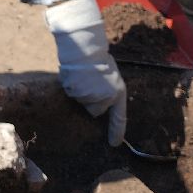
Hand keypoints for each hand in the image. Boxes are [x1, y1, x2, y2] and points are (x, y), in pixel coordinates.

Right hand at [45, 0, 126, 145]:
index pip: (119, 117)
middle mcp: (106, 97)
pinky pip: (73, 96)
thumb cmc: (98, 60)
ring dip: (82, 93)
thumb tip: (101, 105)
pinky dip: (73, 88)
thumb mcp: (110, 77)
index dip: (116, 131)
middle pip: (95, 110)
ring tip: (84, 77)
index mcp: (118, 92)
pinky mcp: (76, 93)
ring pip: (83, 103)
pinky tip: (76, 77)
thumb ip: (108, 91)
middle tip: (92, 83)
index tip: (114, 143)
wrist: (84, 49)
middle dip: (92, 101)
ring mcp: (90, 96)